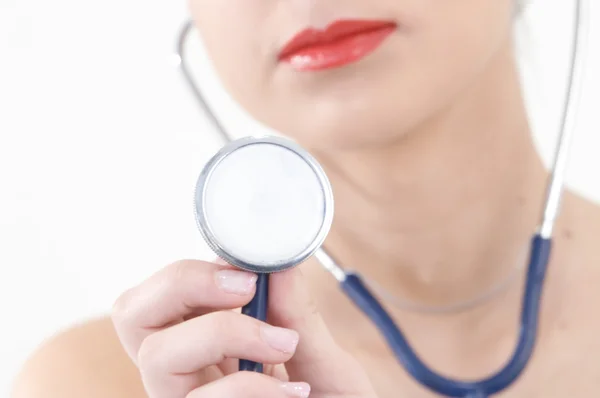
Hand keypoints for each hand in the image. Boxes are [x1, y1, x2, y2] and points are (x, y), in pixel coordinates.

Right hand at [111, 259, 376, 397]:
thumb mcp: (323, 363)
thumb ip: (298, 318)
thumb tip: (279, 265)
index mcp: (206, 349)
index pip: (162, 298)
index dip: (193, 272)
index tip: (246, 269)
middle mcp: (186, 377)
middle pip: (132, 316)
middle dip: (182, 284)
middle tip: (245, 288)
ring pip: (156, 356)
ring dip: (223, 332)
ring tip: (282, 345)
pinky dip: (251, 387)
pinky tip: (295, 393)